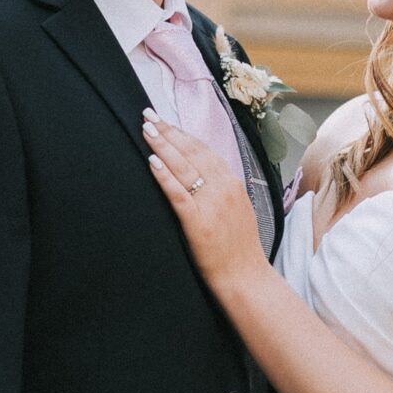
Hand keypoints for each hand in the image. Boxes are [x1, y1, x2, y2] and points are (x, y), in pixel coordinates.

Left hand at [143, 111, 266, 290]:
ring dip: (163, 146)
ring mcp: (211, 204)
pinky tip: (152, 161)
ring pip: (184, 167)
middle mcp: (224, 188)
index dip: (183, 133)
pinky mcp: (198, 222)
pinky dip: (164, 176)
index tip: (166, 121)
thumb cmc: (238, 248)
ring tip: (146, 130)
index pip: (204, 150)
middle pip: (192, 152)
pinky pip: (178, 193)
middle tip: (148, 115)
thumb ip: (222, 190)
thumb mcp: (237, 210)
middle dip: (168, 131)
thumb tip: (203, 175)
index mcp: (233, 183)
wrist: (246, 277)